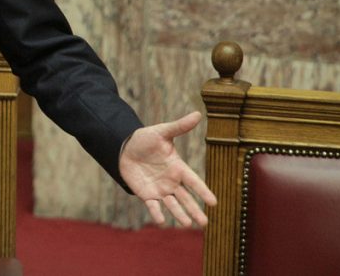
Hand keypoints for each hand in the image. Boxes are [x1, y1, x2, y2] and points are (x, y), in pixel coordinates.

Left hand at [118, 111, 216, 226]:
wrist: (125, 148)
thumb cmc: (146, 139)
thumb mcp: (162, 132)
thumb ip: (179, 126)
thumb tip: (198, 114)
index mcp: (178, 167)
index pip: (194, 181)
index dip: (203, 191)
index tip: (214, 202)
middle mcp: (172, 181)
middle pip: (186, 198)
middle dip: (195, 210)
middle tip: (205, 223)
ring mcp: (160, 189)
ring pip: (173, 205)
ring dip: (180, 214)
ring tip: (188, 225)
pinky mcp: (147, 194)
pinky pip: (153, 206)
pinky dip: (157, 213)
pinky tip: (162, 221)